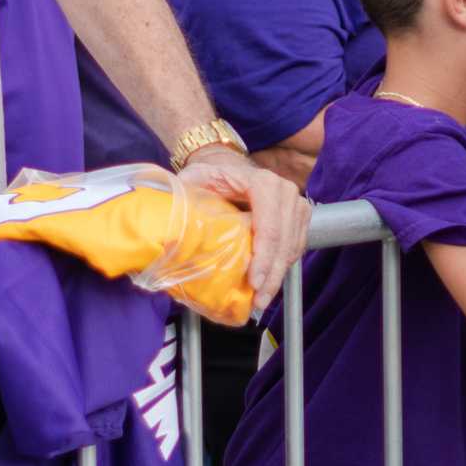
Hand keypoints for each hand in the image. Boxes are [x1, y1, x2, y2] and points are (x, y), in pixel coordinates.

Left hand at [180, 146, 311, 312]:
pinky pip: (297, 245)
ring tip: (263, 298)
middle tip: (259, 299)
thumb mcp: (194, 180)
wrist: (227, 166)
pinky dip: (285, 266)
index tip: (254, 281)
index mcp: (262, 182)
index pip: (269, 224)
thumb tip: (165, 230)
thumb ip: (183, 198)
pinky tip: (270, 283)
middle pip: (284, 239)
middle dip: (272, 273)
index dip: (263, 255)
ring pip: (293, 245)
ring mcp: (295, 203)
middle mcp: (284, 190)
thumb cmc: (210, 176)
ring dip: (279, 274)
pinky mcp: (299, 215)